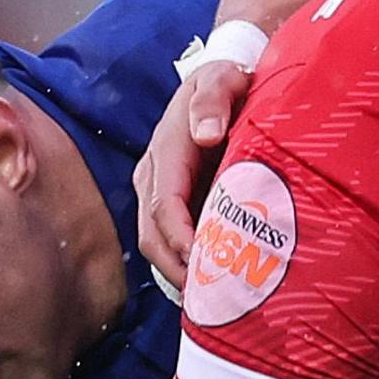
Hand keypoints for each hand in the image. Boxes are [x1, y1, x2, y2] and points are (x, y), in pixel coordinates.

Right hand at [135, 56, 254, 289]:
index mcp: (166, 151)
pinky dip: (186, 263)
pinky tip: (212, 282)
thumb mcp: (222, 78)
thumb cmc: (226, 81)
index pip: (165, 206)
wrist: (222, 81)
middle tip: (212, 299)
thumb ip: (214, 100)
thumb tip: (204, 134)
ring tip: (212, 300)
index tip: (207, 266)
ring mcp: (159, 189)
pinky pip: (170, 238)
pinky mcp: (172, 199)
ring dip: (180, 272)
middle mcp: (154, 175)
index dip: (182, 240)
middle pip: (153, 235)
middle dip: (177, 269)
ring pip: (157, 242)